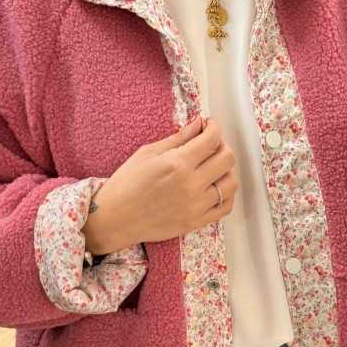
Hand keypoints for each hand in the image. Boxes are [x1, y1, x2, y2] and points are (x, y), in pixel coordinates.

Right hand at [85, 117, 238, 251]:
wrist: (116, 218)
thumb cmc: (127, 183)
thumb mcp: (148, 153)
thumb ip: (178, 138)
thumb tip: (199, 124)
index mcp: (178, 163)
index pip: (212, 139)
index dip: (214, 127)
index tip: (209, 126)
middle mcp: (191, 184)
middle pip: (227, 159)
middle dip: (222, 146)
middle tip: (210, 146)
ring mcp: (196, 205)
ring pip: (231, 183)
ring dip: (226, 171)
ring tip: (212, 169)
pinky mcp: (196, 222)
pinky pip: (225, 207)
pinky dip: (225, 195)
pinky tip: (213, 188)